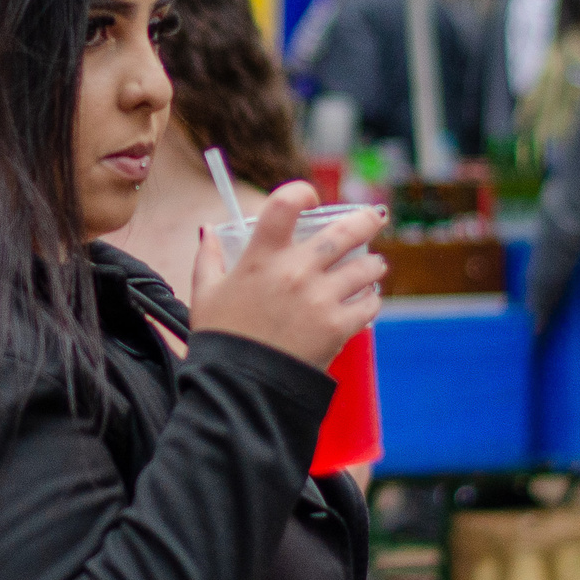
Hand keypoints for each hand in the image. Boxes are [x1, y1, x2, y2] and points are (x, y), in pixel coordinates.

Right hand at [188, 185, 385, 371]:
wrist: (240, 387)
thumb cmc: (221, 339)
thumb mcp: (205, 293)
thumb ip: (208, 258)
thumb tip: (208, 231)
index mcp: (261, 258)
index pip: (285, 204)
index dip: (302, 192)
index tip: (311, 197)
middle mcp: (295, 272)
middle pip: (345, 231)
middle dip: (366, 220)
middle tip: (374, 218)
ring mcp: (320, 299)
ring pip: (365, 267)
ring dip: (372, 265)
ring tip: (373, 267)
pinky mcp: (338, 326)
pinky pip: (369, 304)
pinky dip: (370, 301)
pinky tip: (365, 301)